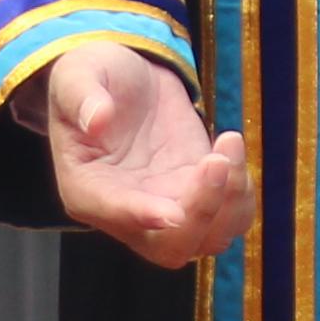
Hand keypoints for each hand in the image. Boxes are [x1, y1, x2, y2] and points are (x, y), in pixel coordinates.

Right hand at [32, 40, 250, 268]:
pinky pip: (229, 218)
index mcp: (86, 189)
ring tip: (229, 143)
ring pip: (207, 238)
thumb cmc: (93, 76)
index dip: (141, 216)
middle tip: (216, 160)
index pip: (111, 215)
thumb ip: (82, 96)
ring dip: (229, 202)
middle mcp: (126, 213)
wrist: (126, 80)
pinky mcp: (197, 194)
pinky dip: (241, 194)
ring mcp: (166, 207)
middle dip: (200, 213)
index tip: (172, 212)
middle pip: (168, 246)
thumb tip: (96, 119)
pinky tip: (232, 147)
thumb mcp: (78, 74)